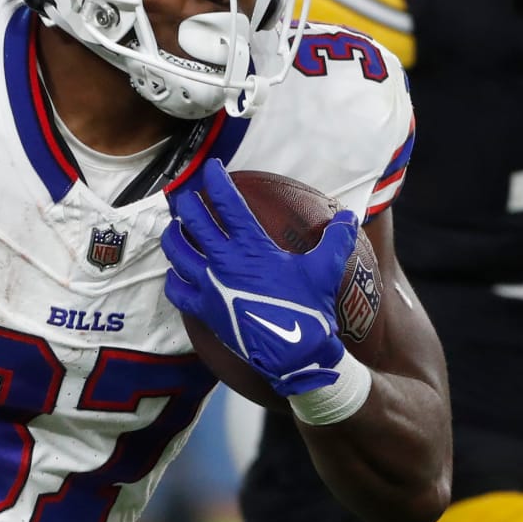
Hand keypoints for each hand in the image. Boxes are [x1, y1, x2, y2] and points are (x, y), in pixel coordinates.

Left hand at [162, 159, 357, 395]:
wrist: (293, 353)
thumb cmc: (308, 309)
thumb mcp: (325, 269)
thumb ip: (335, 238)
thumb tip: (349, 216)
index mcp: (251, 246)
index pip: (226, 203)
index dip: (216, 181)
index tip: (210, 168)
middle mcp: (224, 262)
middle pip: (193, 221)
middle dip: (186, 202)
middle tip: (186, 194)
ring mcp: (209, 286)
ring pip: (177, 252)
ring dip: (173, 235)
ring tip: (175, 227)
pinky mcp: (204, 310)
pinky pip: (177, 289)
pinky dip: (173, 277)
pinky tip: (175, 272)